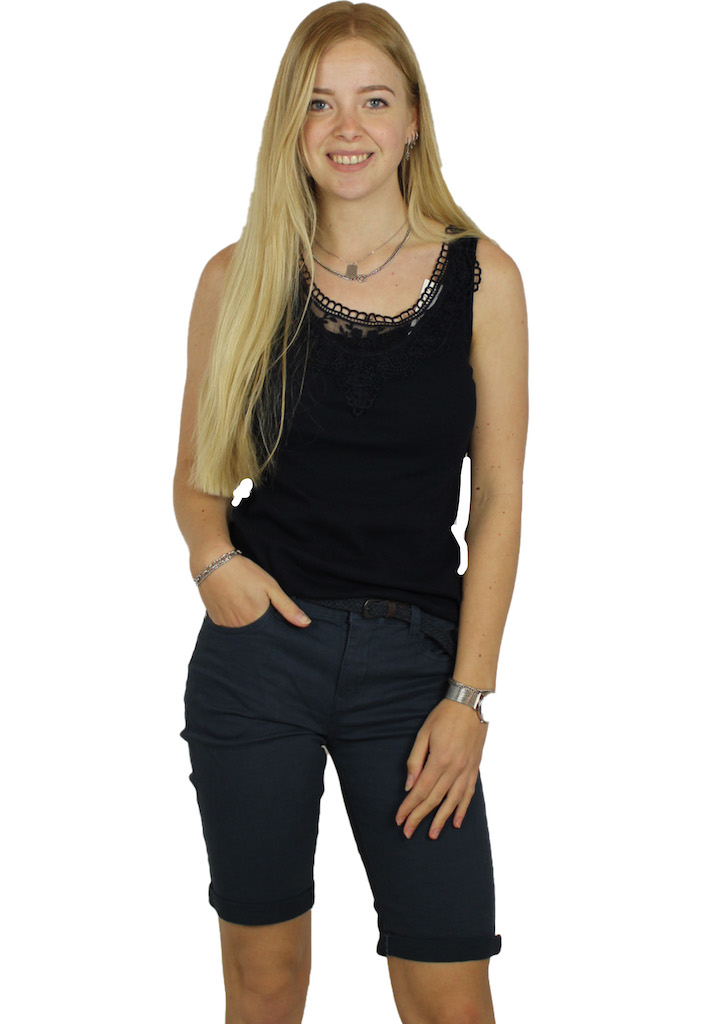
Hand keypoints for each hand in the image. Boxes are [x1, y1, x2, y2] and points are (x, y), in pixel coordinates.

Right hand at [198, 554, 310, 628]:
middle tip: (260, 613)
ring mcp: (226, 625)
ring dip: (248, 628)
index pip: (271, 636)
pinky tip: (236, 610)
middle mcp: (240, 627)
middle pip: (256, 637)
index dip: (275, 632)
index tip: (277, 625)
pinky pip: (229, 629)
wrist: (213, 563)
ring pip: (242, 633)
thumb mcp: (271, 587)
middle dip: (262, 632)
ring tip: (247, 610)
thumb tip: (305, 624)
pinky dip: (235, 624)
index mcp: (257, 620)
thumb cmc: (244, 573)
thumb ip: (288, 607)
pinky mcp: (215, 621)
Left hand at [395, 698, 487, 838]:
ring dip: (441, 819)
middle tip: (408, 832)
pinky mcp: (474, 768)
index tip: (399, 820)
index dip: (409, 807)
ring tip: (432, 834)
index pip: (420, 791)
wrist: (472, 704)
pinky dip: (462, 809)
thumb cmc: (444, 716)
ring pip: (452, 802)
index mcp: (439, 760)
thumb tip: (409, 785)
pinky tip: (456, 821)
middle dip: (419, 817)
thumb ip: (415, 760)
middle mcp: (454, 769)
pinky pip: (468, 794)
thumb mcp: (423, 733)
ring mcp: (466, 770)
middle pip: (434, 800)